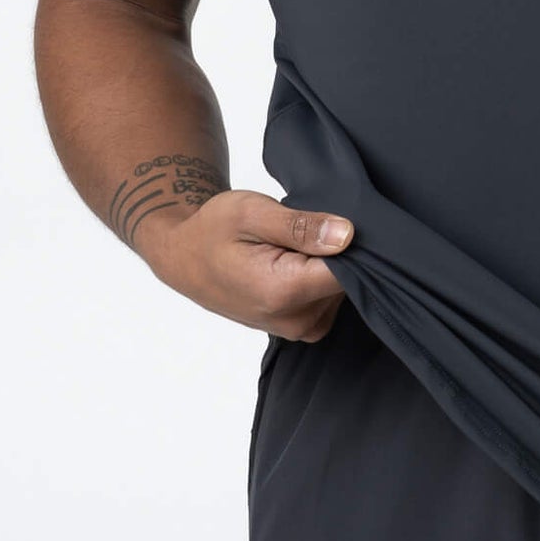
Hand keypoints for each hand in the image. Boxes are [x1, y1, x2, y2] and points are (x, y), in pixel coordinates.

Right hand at [139, 189, 356, 342]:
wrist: (185, 257)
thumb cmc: (213, 229)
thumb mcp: (252, 213)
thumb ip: (301, 226)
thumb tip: (348, 234)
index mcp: (283, 292)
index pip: (348, 271)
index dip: (354, 242)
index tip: (340, 218)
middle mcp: (295, 319)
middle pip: (348, 282)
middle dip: (340, 250)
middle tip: (309, 224)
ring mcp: (298, 328)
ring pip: (342, 290)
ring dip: (329, 263)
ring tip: (296, 242)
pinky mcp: (301, 326)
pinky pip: (331, 299)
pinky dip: (322, 277)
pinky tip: (298, 258)